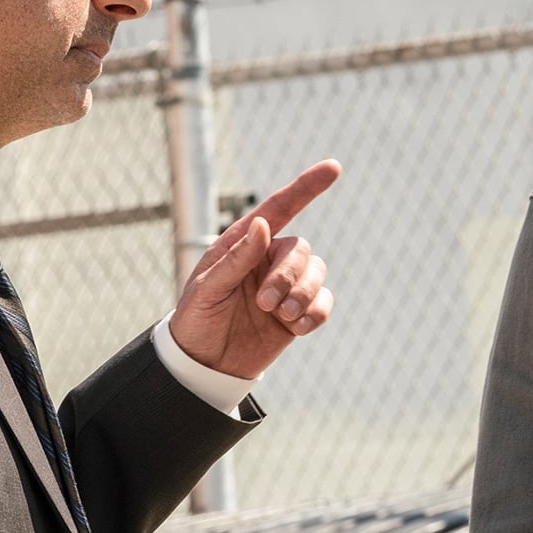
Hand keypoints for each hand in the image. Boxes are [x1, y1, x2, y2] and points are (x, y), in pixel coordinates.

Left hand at [170, 159, 340, 379]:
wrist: (204, 364)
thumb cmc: (197, 319)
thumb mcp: (208, 288)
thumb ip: (237, 258)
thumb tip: (262, 224)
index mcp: (244, 244)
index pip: (279, 208)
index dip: (307, 187)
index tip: (334, 167)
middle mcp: (268, 259)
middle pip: (301, 249)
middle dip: (290, 275)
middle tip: (265, 303)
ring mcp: (286, 286)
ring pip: (317, 274)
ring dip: (304, 295)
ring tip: (282, 316)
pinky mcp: (298, 313)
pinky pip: (323, 302)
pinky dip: (315, 314)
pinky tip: (296, 328)